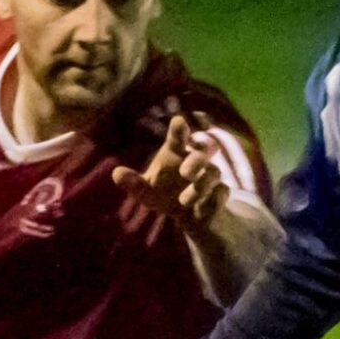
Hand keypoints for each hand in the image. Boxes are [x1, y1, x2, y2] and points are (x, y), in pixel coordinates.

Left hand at [112, 115, 228, 233]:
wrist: (188, 216)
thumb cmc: (164, 194)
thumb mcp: (147, 191)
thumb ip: (134, 183)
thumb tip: (116, 174)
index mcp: (176, 152)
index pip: (179, 136)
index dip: (180, 129)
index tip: (179, 122)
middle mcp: (195, 160)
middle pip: (205, 148)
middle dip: (197, 159)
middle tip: (185, 173)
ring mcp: (210, 175)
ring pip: (214, 172)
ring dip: (200, 186)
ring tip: (184, 201)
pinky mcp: (220, 193)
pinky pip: (222, 192)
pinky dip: (213, 200)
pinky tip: (200, 210)